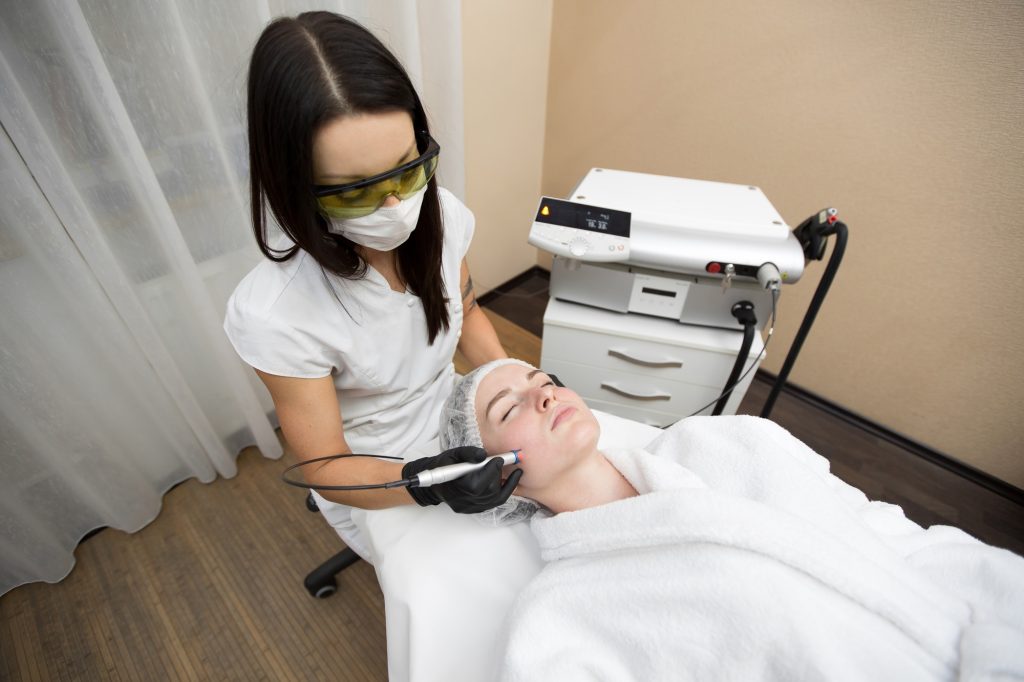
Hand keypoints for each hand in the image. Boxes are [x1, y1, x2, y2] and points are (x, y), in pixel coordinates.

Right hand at [402, 446, 523, 513]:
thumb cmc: (444, 466)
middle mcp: (462, 501)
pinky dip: (502, 492)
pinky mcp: (474, 510)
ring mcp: (469, 508)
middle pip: (488, 491)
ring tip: (513, 472)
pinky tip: (507, 482)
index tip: (499, 458)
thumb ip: (468, 453)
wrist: (434, 483)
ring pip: (494, 499)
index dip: (491, 470)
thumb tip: (483, 455)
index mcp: (455, 486)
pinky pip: (493, 503)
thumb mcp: (453, 454)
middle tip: (504, 461)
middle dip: (498, 474)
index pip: (477, 483)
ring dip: (505, 484)